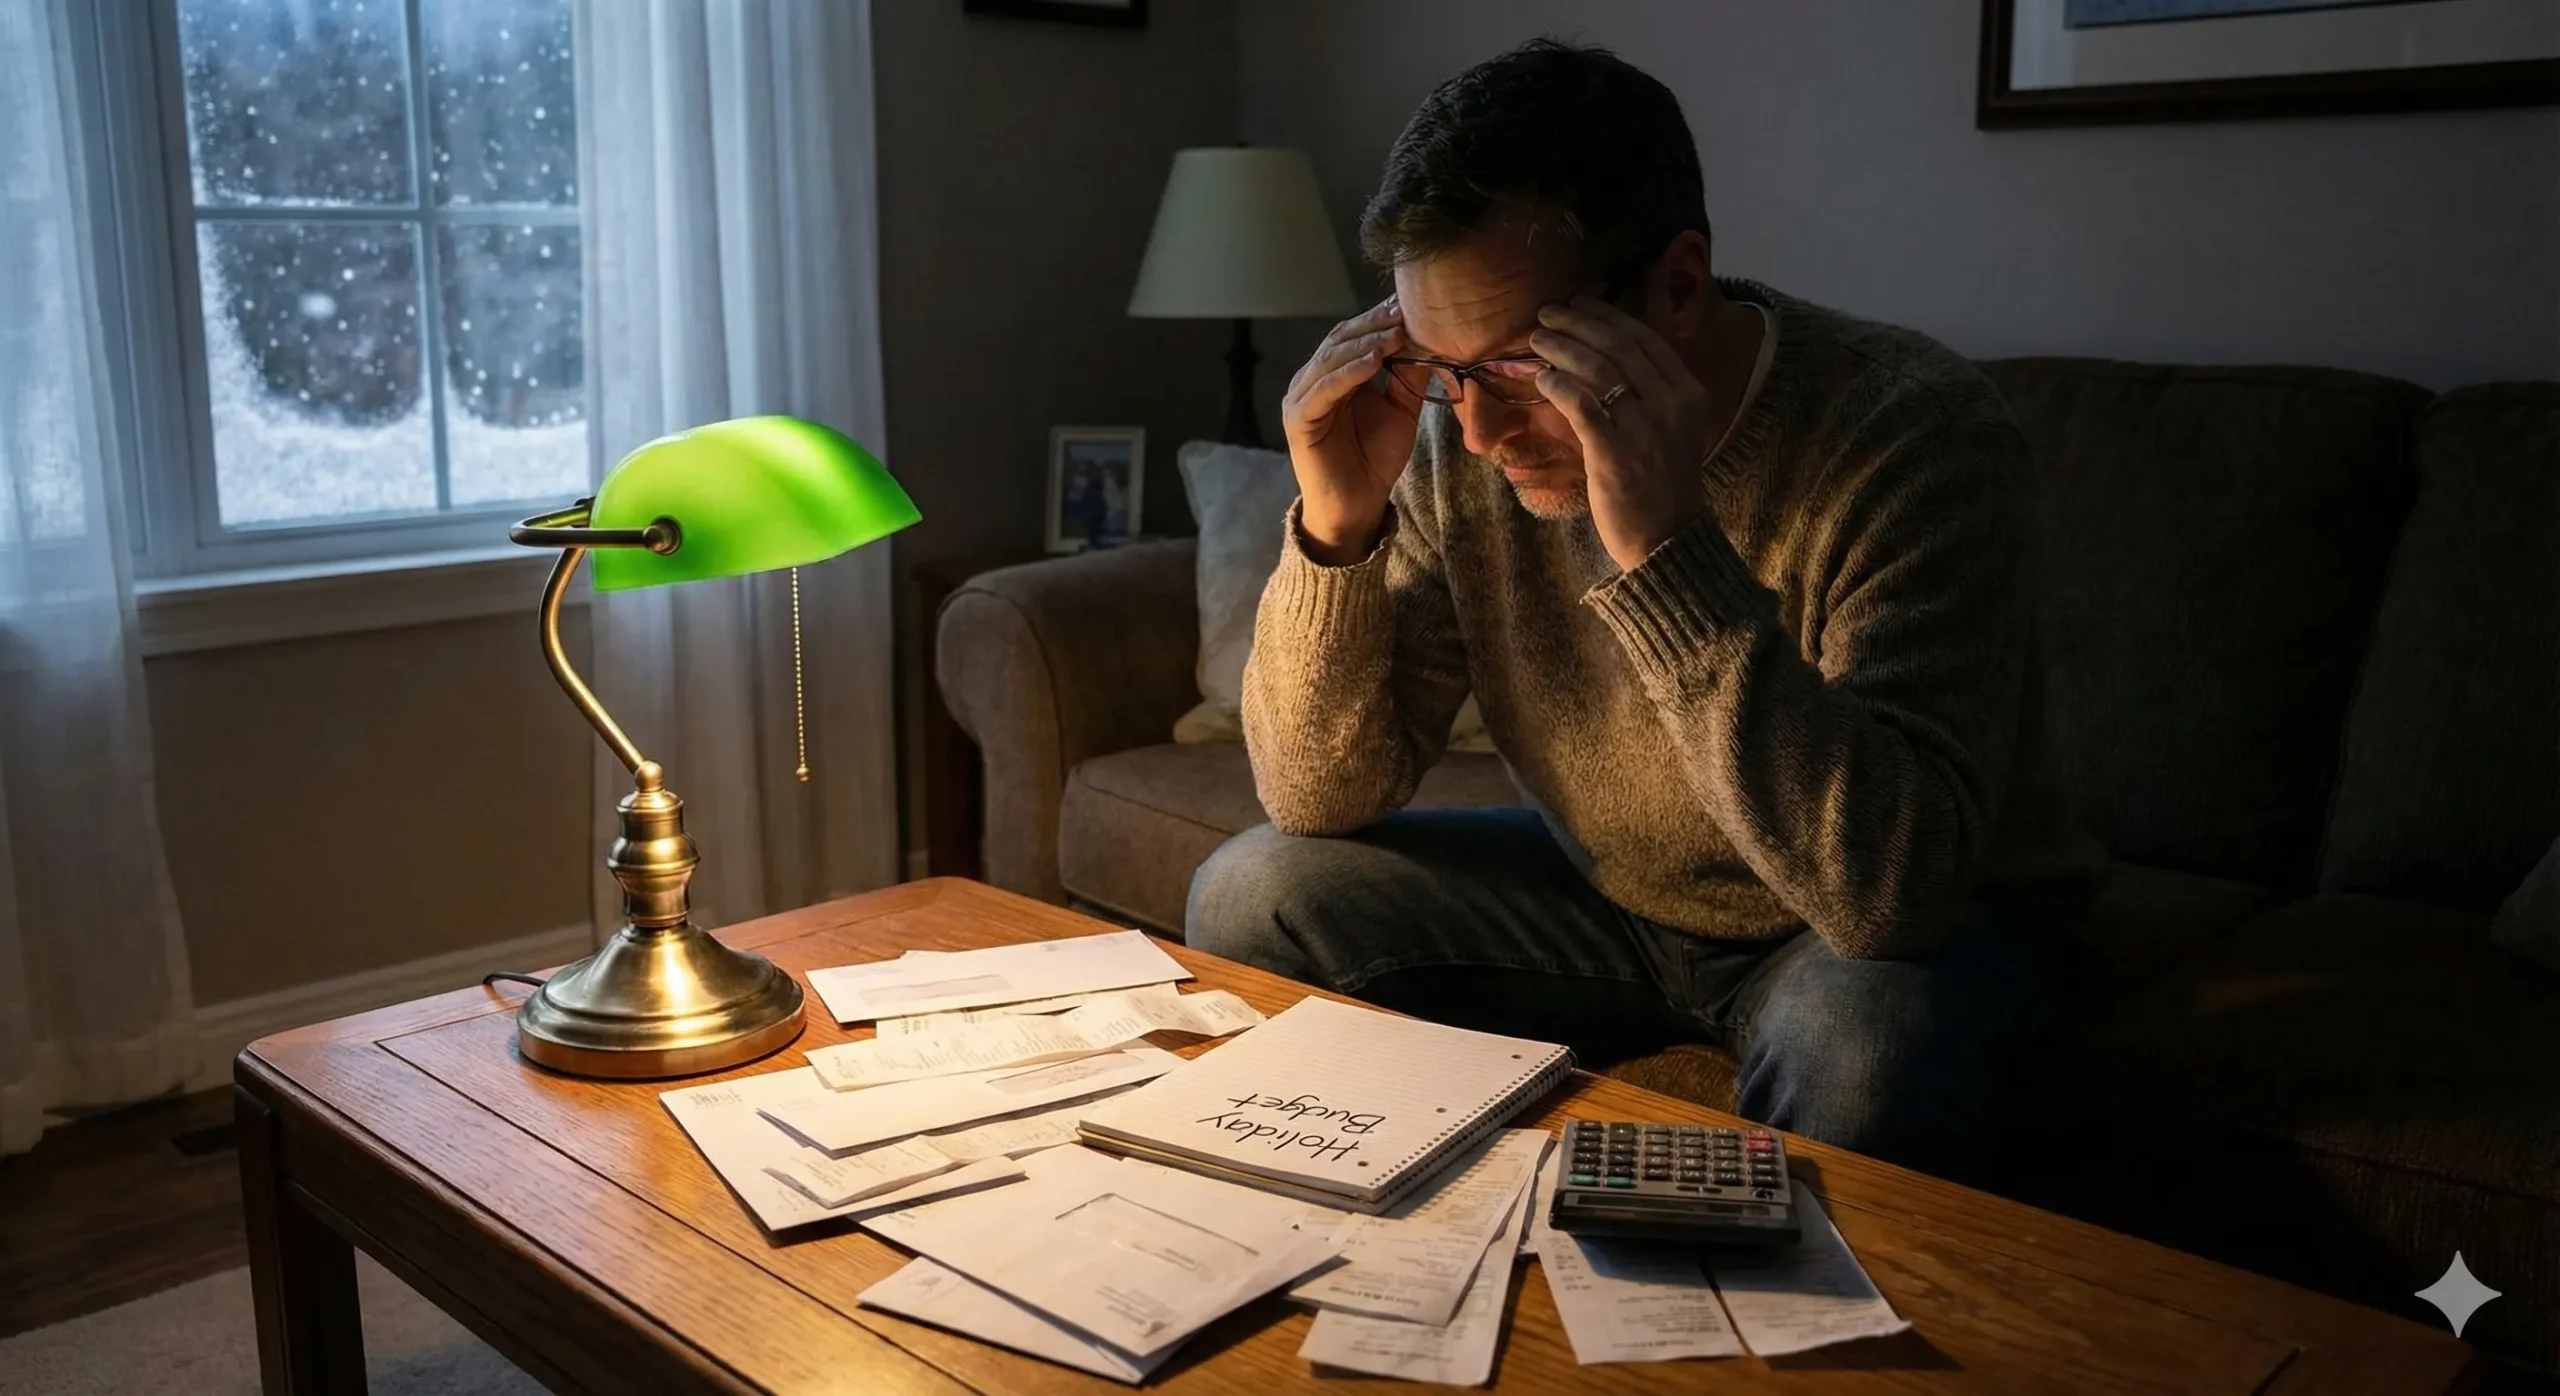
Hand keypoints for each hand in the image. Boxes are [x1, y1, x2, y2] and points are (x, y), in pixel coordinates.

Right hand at [1282, 297, 1416, 564]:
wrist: (1356, 507)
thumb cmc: (1375, 461)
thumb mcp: (1400, 410)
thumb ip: (1408, 377)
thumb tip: (1429, 338)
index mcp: (1334, 374)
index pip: (1353, 334)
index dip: (1379, 318)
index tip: (1410, 303)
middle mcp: (1313, 380)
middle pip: (1340, 339)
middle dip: (1373, 324)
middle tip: (1404, 311)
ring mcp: (1301, 398)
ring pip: (1331, 358)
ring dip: (1364, 343)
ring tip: (1394, 334)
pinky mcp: (1298, 419)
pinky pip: (1324, 388)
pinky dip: (1348, 372)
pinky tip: (1373, 361)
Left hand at [1531, 297, 1714, 572]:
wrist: (1666, 538)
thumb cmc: (1661, 483)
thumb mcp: (1672, 429)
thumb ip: (1650, 392)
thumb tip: (1602, 352)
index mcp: (1690, 394)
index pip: (1645, 339)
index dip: (1608, 315)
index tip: (1581, 302)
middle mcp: (1672, 405)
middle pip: (1619, 346)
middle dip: (1579, 322)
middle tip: (1548, 313)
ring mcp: (1645, 429)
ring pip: (1598, 369)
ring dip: (1562, 347)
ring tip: (1537, 339)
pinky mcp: (1614, 453)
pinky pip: (1581, 405)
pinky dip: (1558, 384)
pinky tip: (1542, 378)